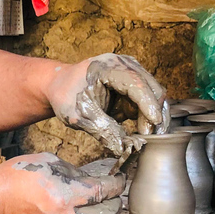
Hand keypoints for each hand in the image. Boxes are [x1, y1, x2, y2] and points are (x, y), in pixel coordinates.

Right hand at [0, 153, 124, 213]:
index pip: (102, 190)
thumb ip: (72, 171)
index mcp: (63, 194)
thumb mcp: (46, 162)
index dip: (115, 184)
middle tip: (111, 194)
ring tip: (100, 206)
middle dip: (112, 202)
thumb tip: (92, 177)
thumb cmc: (16, 177)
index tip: (118, 179)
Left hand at [46, 53, 169, 156]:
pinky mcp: (133, 82)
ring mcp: (130, 71)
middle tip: (147, 137)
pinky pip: (147, 100)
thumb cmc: (66, 97)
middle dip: (153, 113)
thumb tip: (125, 149)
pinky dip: (144, 114)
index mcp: (107, 66)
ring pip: (154, 95)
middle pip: (152, 88)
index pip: (135, 83)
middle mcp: (123, 64)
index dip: (147, 104)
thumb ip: (103, 130)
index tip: (154, 124)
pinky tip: (135, 126)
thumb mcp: (80, 116)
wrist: (60, 86)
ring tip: (140, 134)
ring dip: (150, 115)